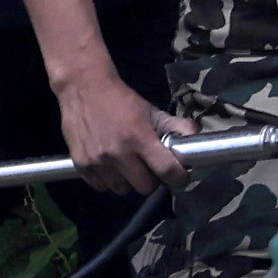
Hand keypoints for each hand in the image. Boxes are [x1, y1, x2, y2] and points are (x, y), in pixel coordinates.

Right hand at [55, 62, 190, 195]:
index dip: (178, 178)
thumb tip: (196, 135)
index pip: (166, 170)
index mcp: (139, 137)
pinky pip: (100, 187)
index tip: (180, 177)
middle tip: (150, 168)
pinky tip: (110, 167)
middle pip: (145, 187)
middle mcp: (118, 152)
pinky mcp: (80, 164)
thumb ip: (174, 125)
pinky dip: (108, 181)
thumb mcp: (150, 110)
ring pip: (122, 190)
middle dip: (152, 180)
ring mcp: (97, 160)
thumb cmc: (120, 100)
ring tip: (127, 167)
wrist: (83, 88)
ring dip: (128, 182)